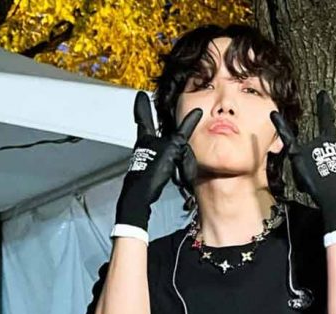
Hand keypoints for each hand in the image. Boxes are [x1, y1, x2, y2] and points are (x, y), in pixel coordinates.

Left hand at [115, 91, 202, 230]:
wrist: (140, 196)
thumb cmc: (150, 172)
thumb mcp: (171, 149)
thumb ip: (182, 133)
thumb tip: (195, 114)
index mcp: (145, 138)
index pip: (143, 117)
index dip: (143, 106)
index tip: (140, 96)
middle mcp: (143, 146)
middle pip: (149, 131)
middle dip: (149, 123)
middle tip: (146, 110)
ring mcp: (146, 158)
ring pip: (159, 147)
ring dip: (168, 150)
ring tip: (174, 157)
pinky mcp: (150, 169)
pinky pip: (164, 160)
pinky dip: (171, 162)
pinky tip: (174, 168)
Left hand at [271, 90, 335, 232]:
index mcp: (332, 140)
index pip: (328, 119)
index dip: (324, 105)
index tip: (321, 93)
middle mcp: (318, 140)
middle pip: (312, 150)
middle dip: (318, 166)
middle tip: (325, 177)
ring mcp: (307, 148)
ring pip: (303, 157)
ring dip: (310, 174)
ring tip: (318, 187)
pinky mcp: (297, 156)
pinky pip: (288, 141)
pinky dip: (281, 126)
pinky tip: (273, 112)